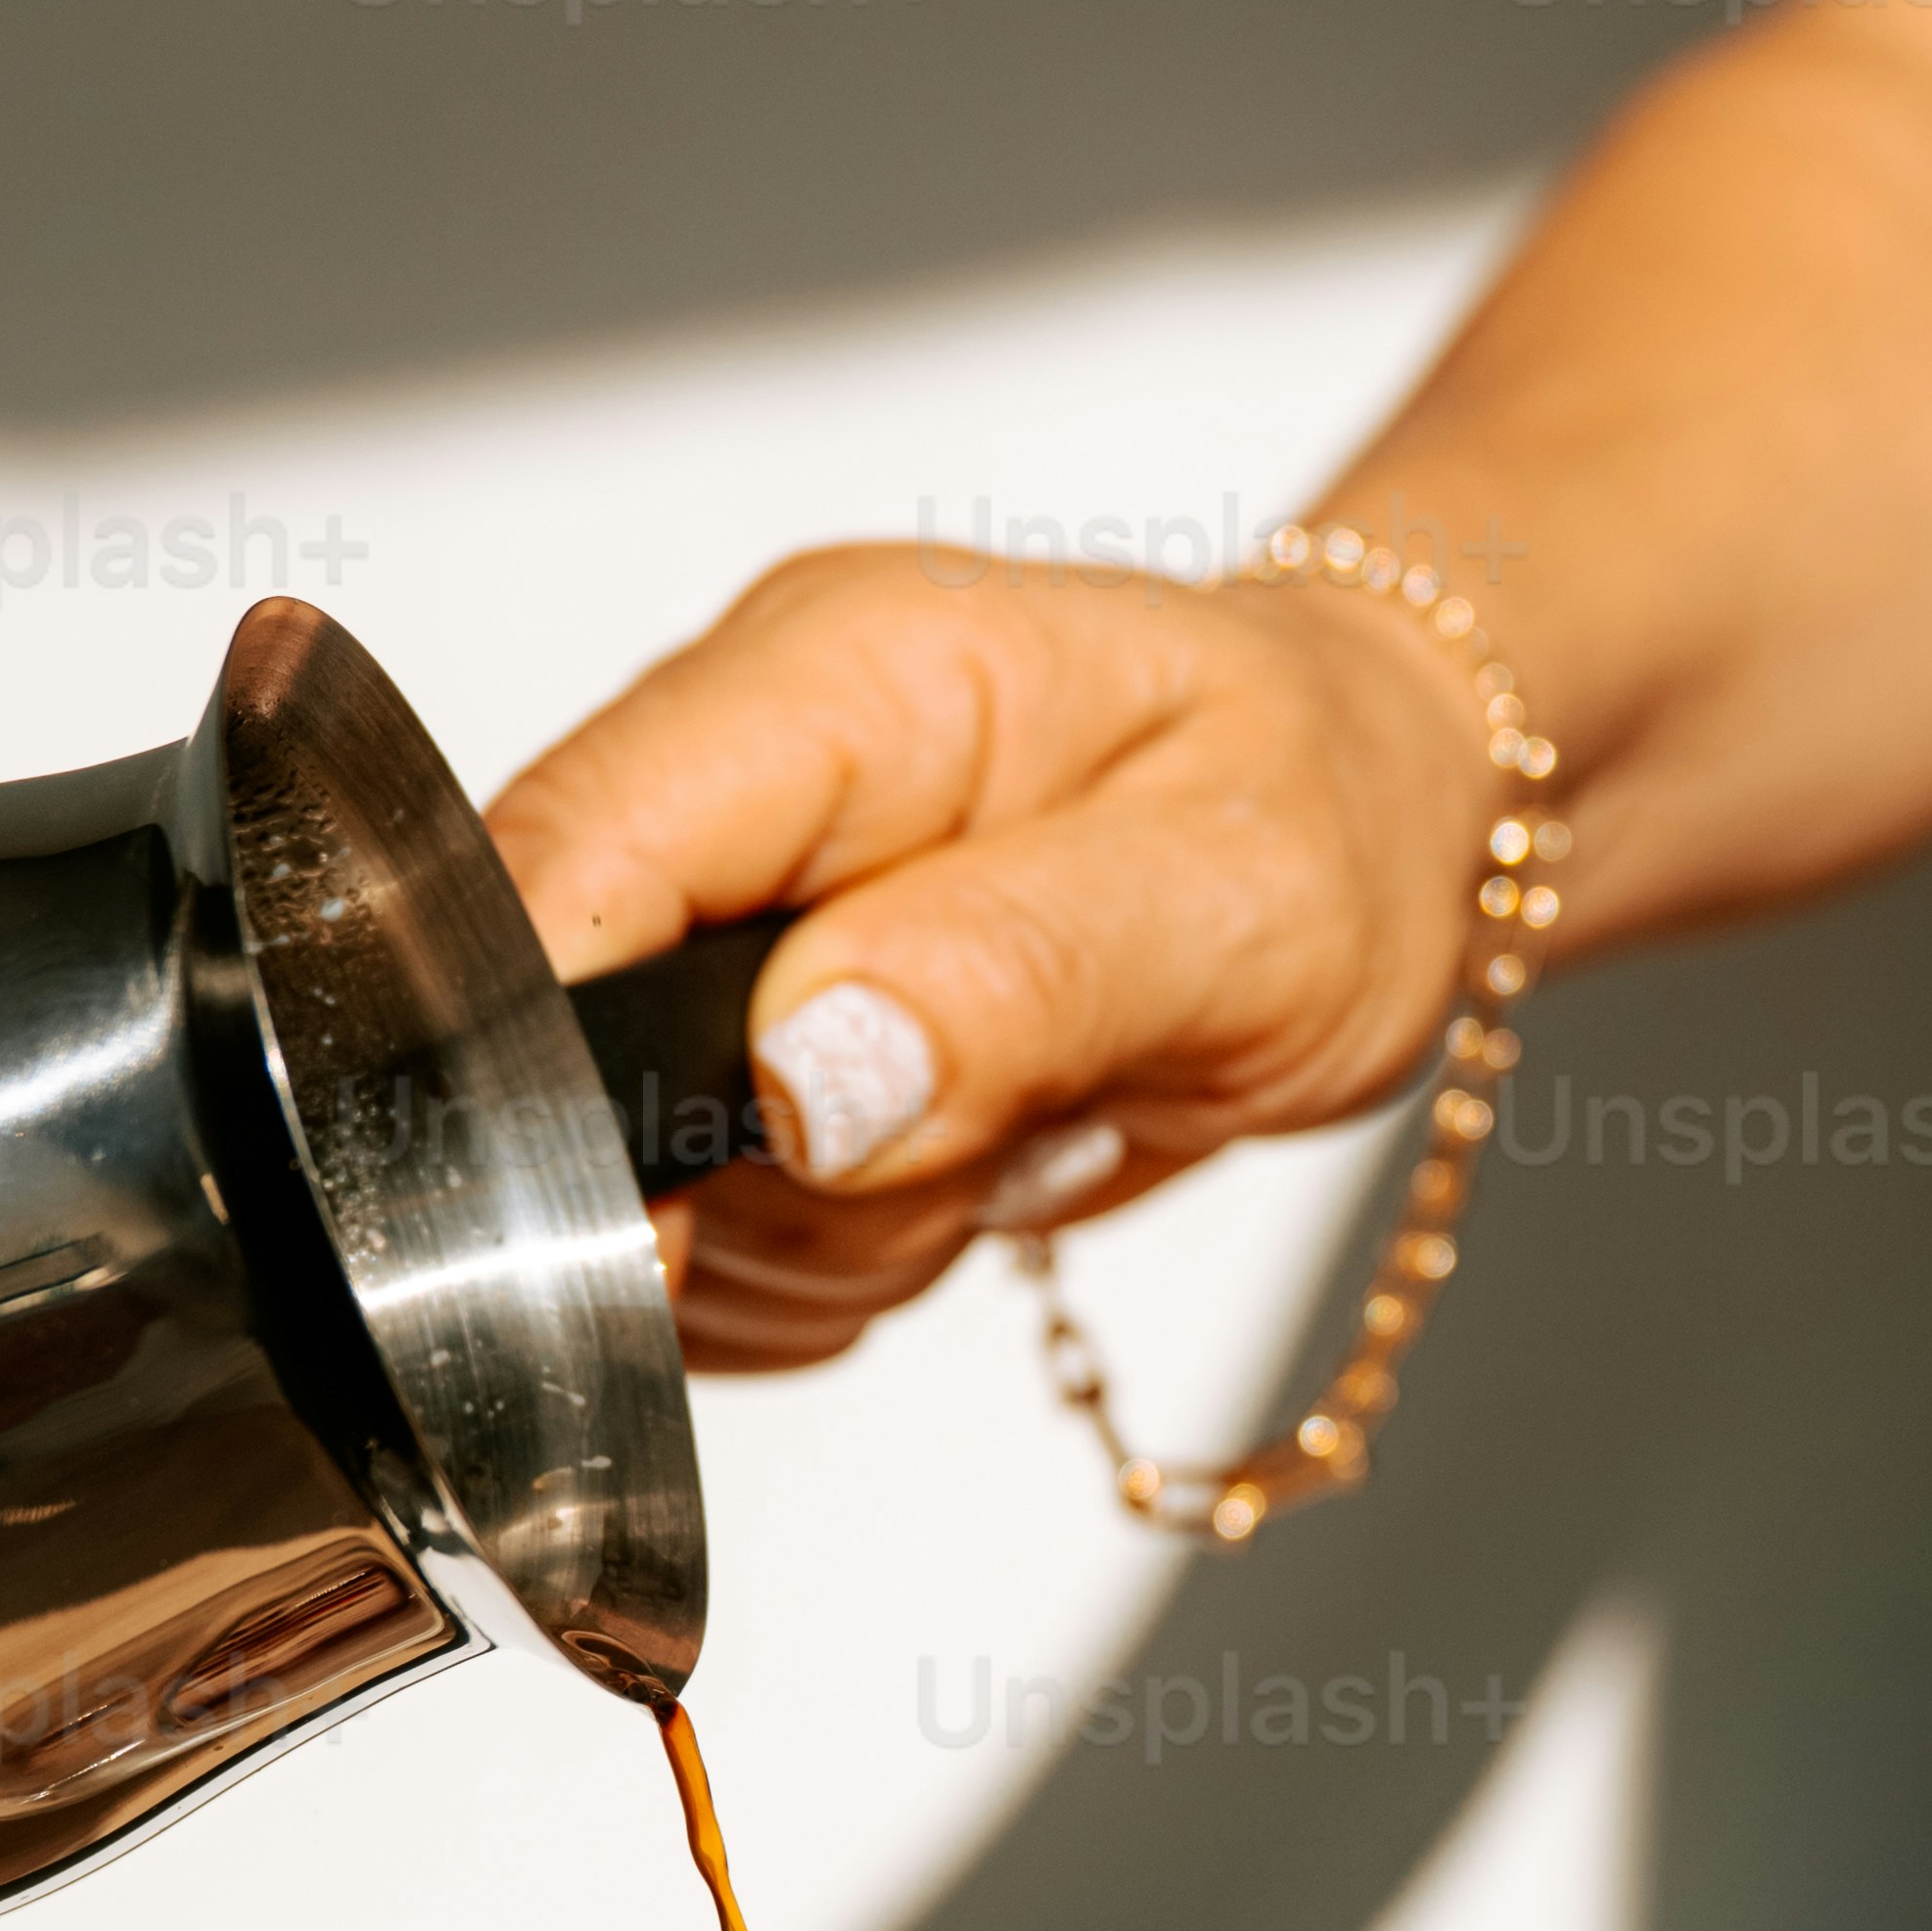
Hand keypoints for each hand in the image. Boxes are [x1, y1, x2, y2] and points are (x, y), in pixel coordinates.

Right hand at [484, 538, 1506, 1369]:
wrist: (1368, 813)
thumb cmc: (1330, 809)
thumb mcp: (1244, 898)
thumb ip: (1024, 975)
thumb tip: (801, 1077)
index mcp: (835, 677)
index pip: (563, 859)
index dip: (565, 1068)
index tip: (680, 1228)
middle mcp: (743, 770)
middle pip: (565, 1040)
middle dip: (734, 1180)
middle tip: (947, 1168)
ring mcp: (731, 898)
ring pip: (629, 1160)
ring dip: (805, 1230)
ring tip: (991, 1143)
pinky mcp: (735, 1012)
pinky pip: (692, 1210)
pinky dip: (812, 1253)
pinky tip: (940, 1176)